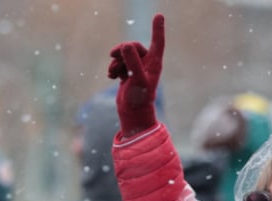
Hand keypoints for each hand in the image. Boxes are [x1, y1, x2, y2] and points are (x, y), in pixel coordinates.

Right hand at [107, 14, 164, 137]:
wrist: (132, 114)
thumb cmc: (138, 99)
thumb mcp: (136, 79)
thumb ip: (132, 62)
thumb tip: (126, 46)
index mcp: (154, 64)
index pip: (157, 42)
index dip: (157, 29)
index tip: (158, 15)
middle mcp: (147, 65)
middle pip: (134, 47)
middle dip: (122, 50)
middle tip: (113, 54)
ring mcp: (138, 70)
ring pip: (125, 56)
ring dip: (116, 61)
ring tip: (112, 72)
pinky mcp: (129, 76)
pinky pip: (120, 64)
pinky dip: (115, 68)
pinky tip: (112, 77)